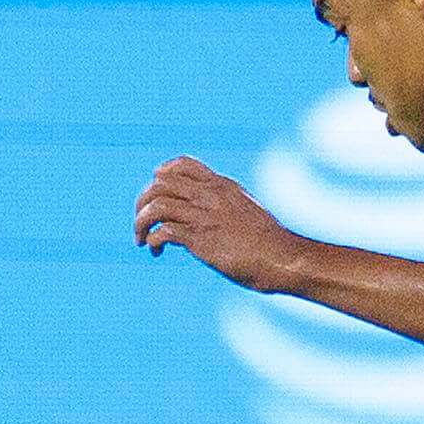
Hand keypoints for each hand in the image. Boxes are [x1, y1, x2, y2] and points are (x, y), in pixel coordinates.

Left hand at [135, 157, 300, 291]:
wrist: (283, 258)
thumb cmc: (270, 242)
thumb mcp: (248, 211)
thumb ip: (227, 205)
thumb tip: (213, 215)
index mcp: (222, 185)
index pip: (182, 164)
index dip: (161, 174)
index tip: (156, 190)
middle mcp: (210, 196)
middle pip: (159, 183)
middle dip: (143, 201)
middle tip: (142, 221)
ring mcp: (204, 216)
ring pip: (155, 205)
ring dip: (140, 222)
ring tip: (141, 238)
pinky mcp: (201, 239)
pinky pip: (163, 231)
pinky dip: (152, 240)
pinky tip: (156, 250)